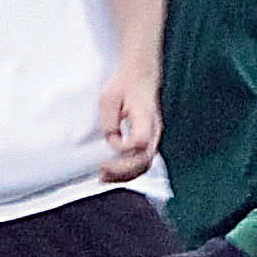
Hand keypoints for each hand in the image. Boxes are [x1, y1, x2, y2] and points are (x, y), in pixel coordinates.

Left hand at [97, 61, 160, 182]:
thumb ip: (109, 120)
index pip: (140, 141)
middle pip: (144, 160)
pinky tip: (112, 174)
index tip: (110, 140)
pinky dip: (128, 172)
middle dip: (122, 170)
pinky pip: (142, 163)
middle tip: (102, 172)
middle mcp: (154, 131)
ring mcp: (154, 138)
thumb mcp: (109, 97)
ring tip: (104, 178)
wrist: (141, 79)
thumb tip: (111, 140)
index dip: (124, 146)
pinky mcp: (149, 143)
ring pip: (145, 165)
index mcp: (146, 116)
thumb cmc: (124, 86)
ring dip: (125, 175)